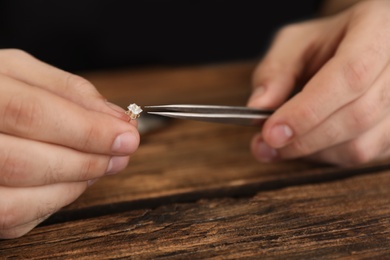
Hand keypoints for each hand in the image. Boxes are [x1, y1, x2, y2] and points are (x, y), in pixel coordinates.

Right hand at [0, 49, 139, 237]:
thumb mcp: (21, 73)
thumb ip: (69, 91)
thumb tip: (116, 118)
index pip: (32, 114)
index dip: (86, 130)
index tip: (128, 136)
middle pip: (26, 162)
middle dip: (87, 160)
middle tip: (122, 152)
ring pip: (19, 199)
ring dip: (74, 184)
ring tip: (102, 165)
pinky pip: (14, 218)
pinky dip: (55, 201)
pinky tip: (73, 181)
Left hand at [248, 0, 389, 165]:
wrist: (357, 48)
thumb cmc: (328, 42)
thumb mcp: (296, 43)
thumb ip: (275, 71)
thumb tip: (258, 107)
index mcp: (379, 29)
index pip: (351, 75)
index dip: (308, 110)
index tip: (271, 132)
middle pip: (358, 114)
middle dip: (304, 138)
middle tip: (265, 145)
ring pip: (363, 144)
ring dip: (313, 152)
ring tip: (280, 146)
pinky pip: (365, 155)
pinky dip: (328, 156)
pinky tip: (307, 143)